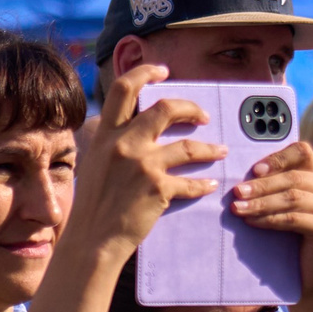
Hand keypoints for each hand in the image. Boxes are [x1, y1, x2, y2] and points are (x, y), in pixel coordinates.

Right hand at [66, 65, 226, 257]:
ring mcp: (142, 165)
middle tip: (202, 116)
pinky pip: (192, 181)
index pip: (123, 89)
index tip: (163, 72)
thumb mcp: (94, 163)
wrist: (92, 239)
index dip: (146, 73)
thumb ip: (111, 143)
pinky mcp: (158, 188)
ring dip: (210, 148)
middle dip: (190, 108)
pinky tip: (209, 185)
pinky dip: (203, 184)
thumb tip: (129, 128)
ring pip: (189, 145)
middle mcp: (123, 145)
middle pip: (165, 108)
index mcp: (105, 136)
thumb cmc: (92, 205)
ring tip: (220, 151)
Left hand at [230, 138, 312, 311]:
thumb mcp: (277, 206)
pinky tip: (252, 222)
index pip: (302, 151)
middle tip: (236, 192)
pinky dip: (270, 219)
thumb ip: (268, 189)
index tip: (252, 169)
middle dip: (262, 185)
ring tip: (237, 208)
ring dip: (262, 202)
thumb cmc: (286, 234)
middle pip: (294, 176)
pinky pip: (295, 219)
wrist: (305, 272)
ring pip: (294, 197)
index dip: (277, 157)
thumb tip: (237, 179)